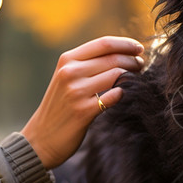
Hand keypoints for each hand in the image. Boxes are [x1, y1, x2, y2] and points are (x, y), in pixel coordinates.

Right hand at [21, 36, 143, 168]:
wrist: (41, 138)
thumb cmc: (60, 106)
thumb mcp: (66, 78)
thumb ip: (87, 63)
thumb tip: (122, 52)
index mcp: (66, 60)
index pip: (103, 44)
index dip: (126, 44)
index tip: (139, 48)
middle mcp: (70, 73)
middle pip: (114, 58)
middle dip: (133, 60)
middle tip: (141, 65)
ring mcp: (76, 92)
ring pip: (117, 75)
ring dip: (132, 76)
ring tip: (136, 78)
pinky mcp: (84, 111)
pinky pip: (114, 96)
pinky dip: (123, 93)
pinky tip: (123, 95)